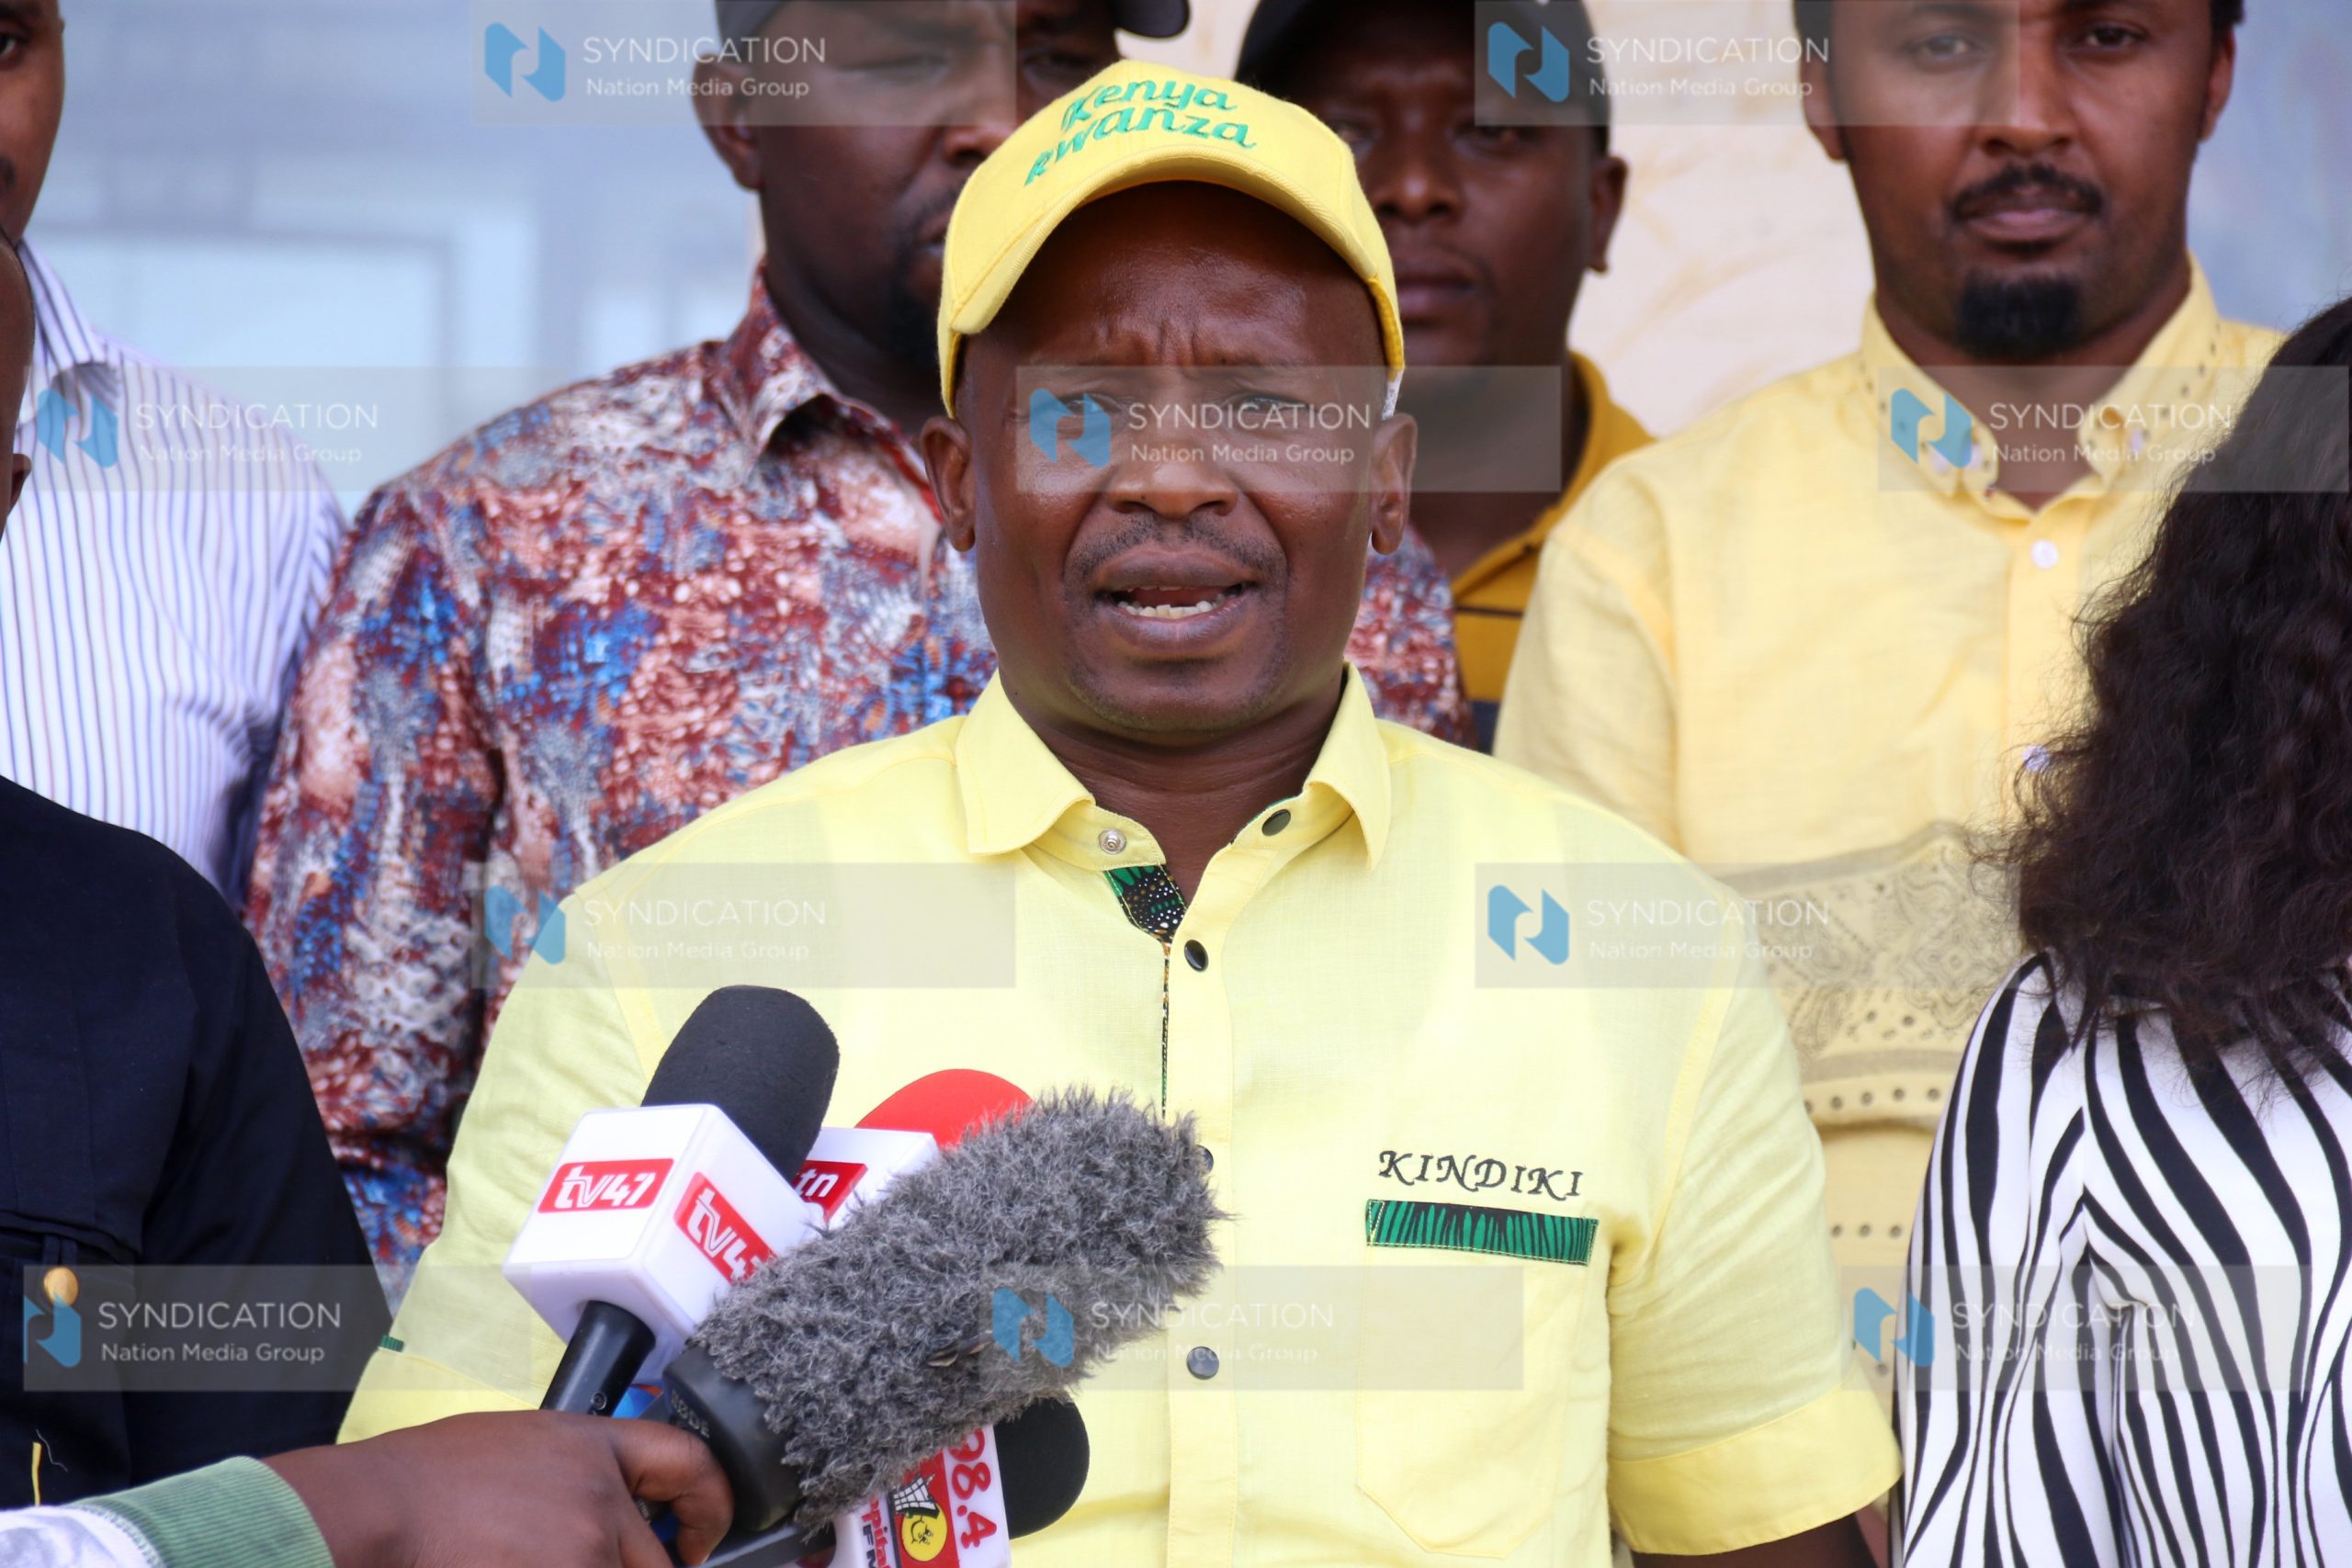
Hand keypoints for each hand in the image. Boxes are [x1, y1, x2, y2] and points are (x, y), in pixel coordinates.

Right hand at [264, 1411, 732, 1567]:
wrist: (377, 1510)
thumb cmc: (430, 1480)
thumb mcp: (524, 1446)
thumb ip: (579, 1476)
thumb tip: (613, 1514)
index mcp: (594, 1448)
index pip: (691, 1463)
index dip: (710, 1504)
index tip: (698, 1540)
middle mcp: (600, 1501)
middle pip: (656, 1560)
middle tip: (573, 1557)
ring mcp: (582, 1553)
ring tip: (520, 1552)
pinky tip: (510, 1563)